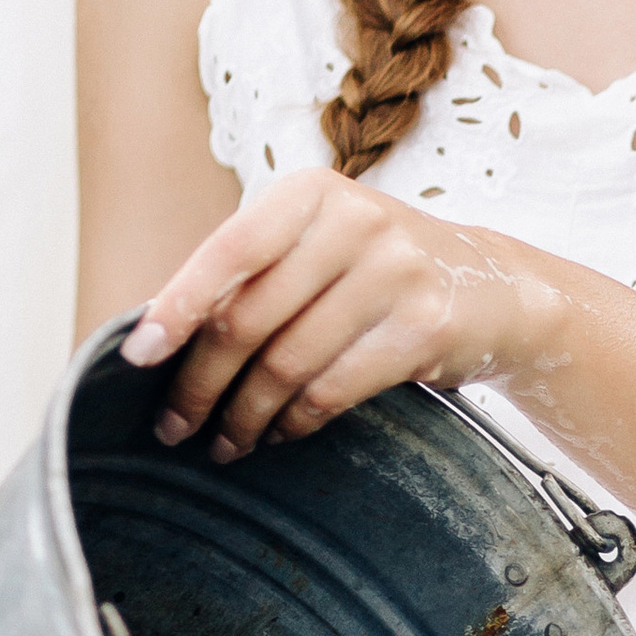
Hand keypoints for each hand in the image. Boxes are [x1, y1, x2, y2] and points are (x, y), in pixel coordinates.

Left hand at [120, 172, 539, 460]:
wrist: (497, 290)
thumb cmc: (380, 272)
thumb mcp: (321, 245)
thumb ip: (256, 272)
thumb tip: (160, 336)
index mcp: (313, 192)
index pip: (227, 252)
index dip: (176, 307)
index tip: (137, 357)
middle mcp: (355, 221)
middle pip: (249, 320)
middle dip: (201, 383)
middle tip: (174, 426)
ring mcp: (395, 272)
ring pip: (287, 364)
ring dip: (245, 416)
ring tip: (223, 442)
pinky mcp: (423, 327)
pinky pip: (333, 390)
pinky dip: (294, 422)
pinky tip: (277, 435)